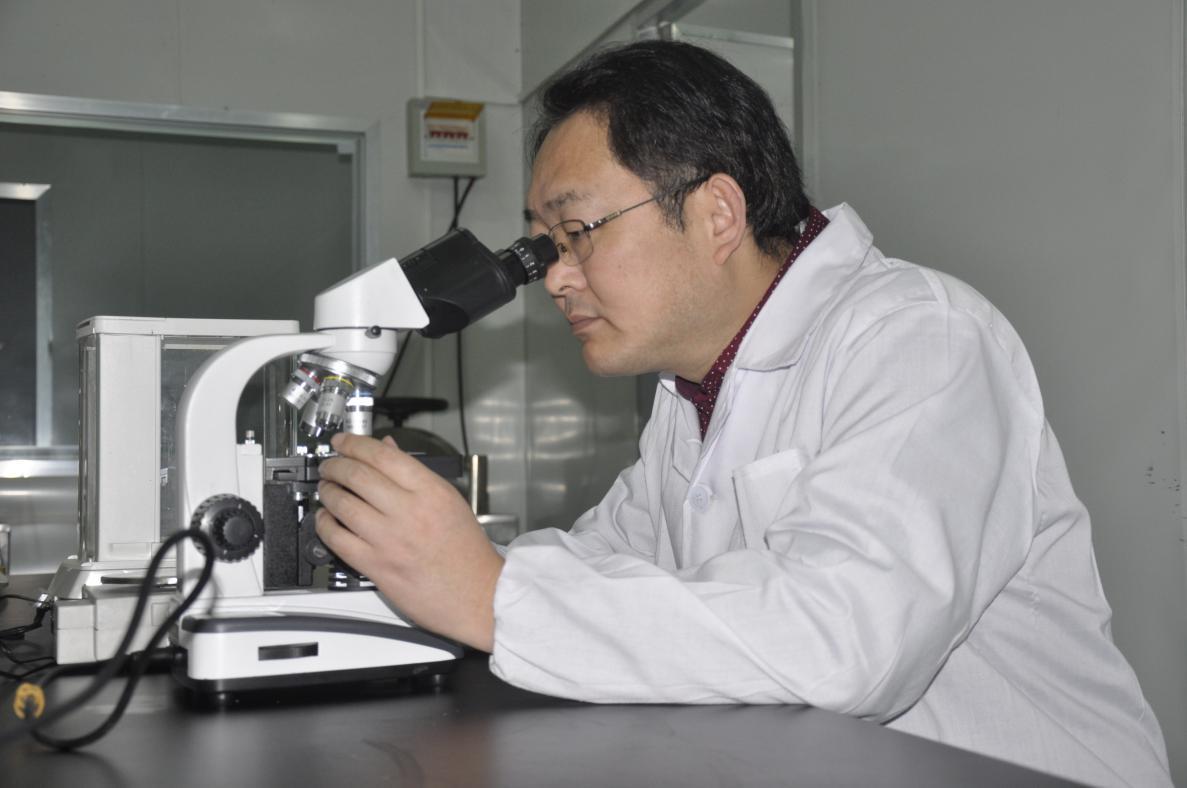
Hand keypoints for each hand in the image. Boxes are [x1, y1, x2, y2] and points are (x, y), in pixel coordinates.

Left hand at [314, 432, 503, 650]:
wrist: (478, 594)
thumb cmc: (468, 552)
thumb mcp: (450, 501)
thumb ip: (416, 475)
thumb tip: (388, 451)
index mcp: (431, 491)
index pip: (383, 456)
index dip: (355, 444)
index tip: (343, 441)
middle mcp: (409, 512)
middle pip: (358, 476)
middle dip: (336, 465)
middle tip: (330, 465)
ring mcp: (390, 540)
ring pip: (343, 505)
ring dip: (328, 492)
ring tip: (326, 488)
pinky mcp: (377, 566)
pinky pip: (338, 540)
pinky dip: (325, 525)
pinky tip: (325, 519)